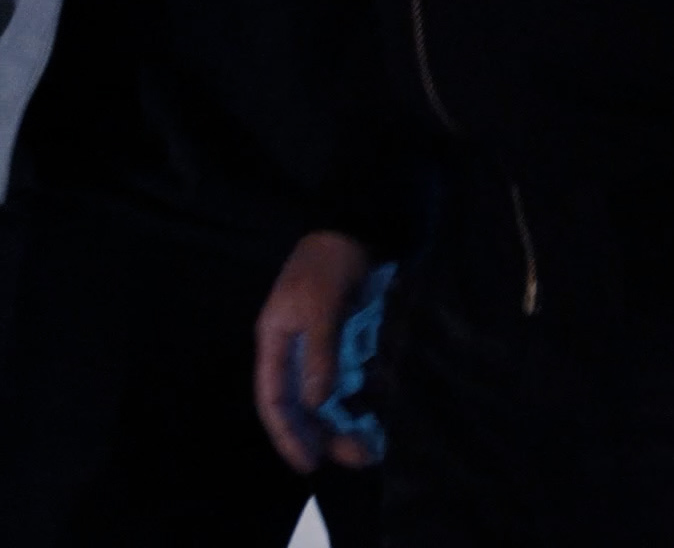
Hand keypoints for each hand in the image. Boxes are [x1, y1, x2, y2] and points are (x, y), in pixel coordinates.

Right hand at [253, 229, 376, 473]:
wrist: (361, 227)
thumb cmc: (331, 264)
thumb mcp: (321, 307)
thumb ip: (320, 355)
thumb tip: (316, 403)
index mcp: (275, 344)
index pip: (274, 401)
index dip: (288, 434)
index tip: (307, 464)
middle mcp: (295, 351)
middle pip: (305, 405)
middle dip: (327, 434)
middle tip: (358, 459)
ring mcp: (322, 346)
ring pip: (330, 397)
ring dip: (348, 422)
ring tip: (373, 449)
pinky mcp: (349, 341)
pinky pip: (352, 380)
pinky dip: (363, 399)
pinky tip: (379, 418)